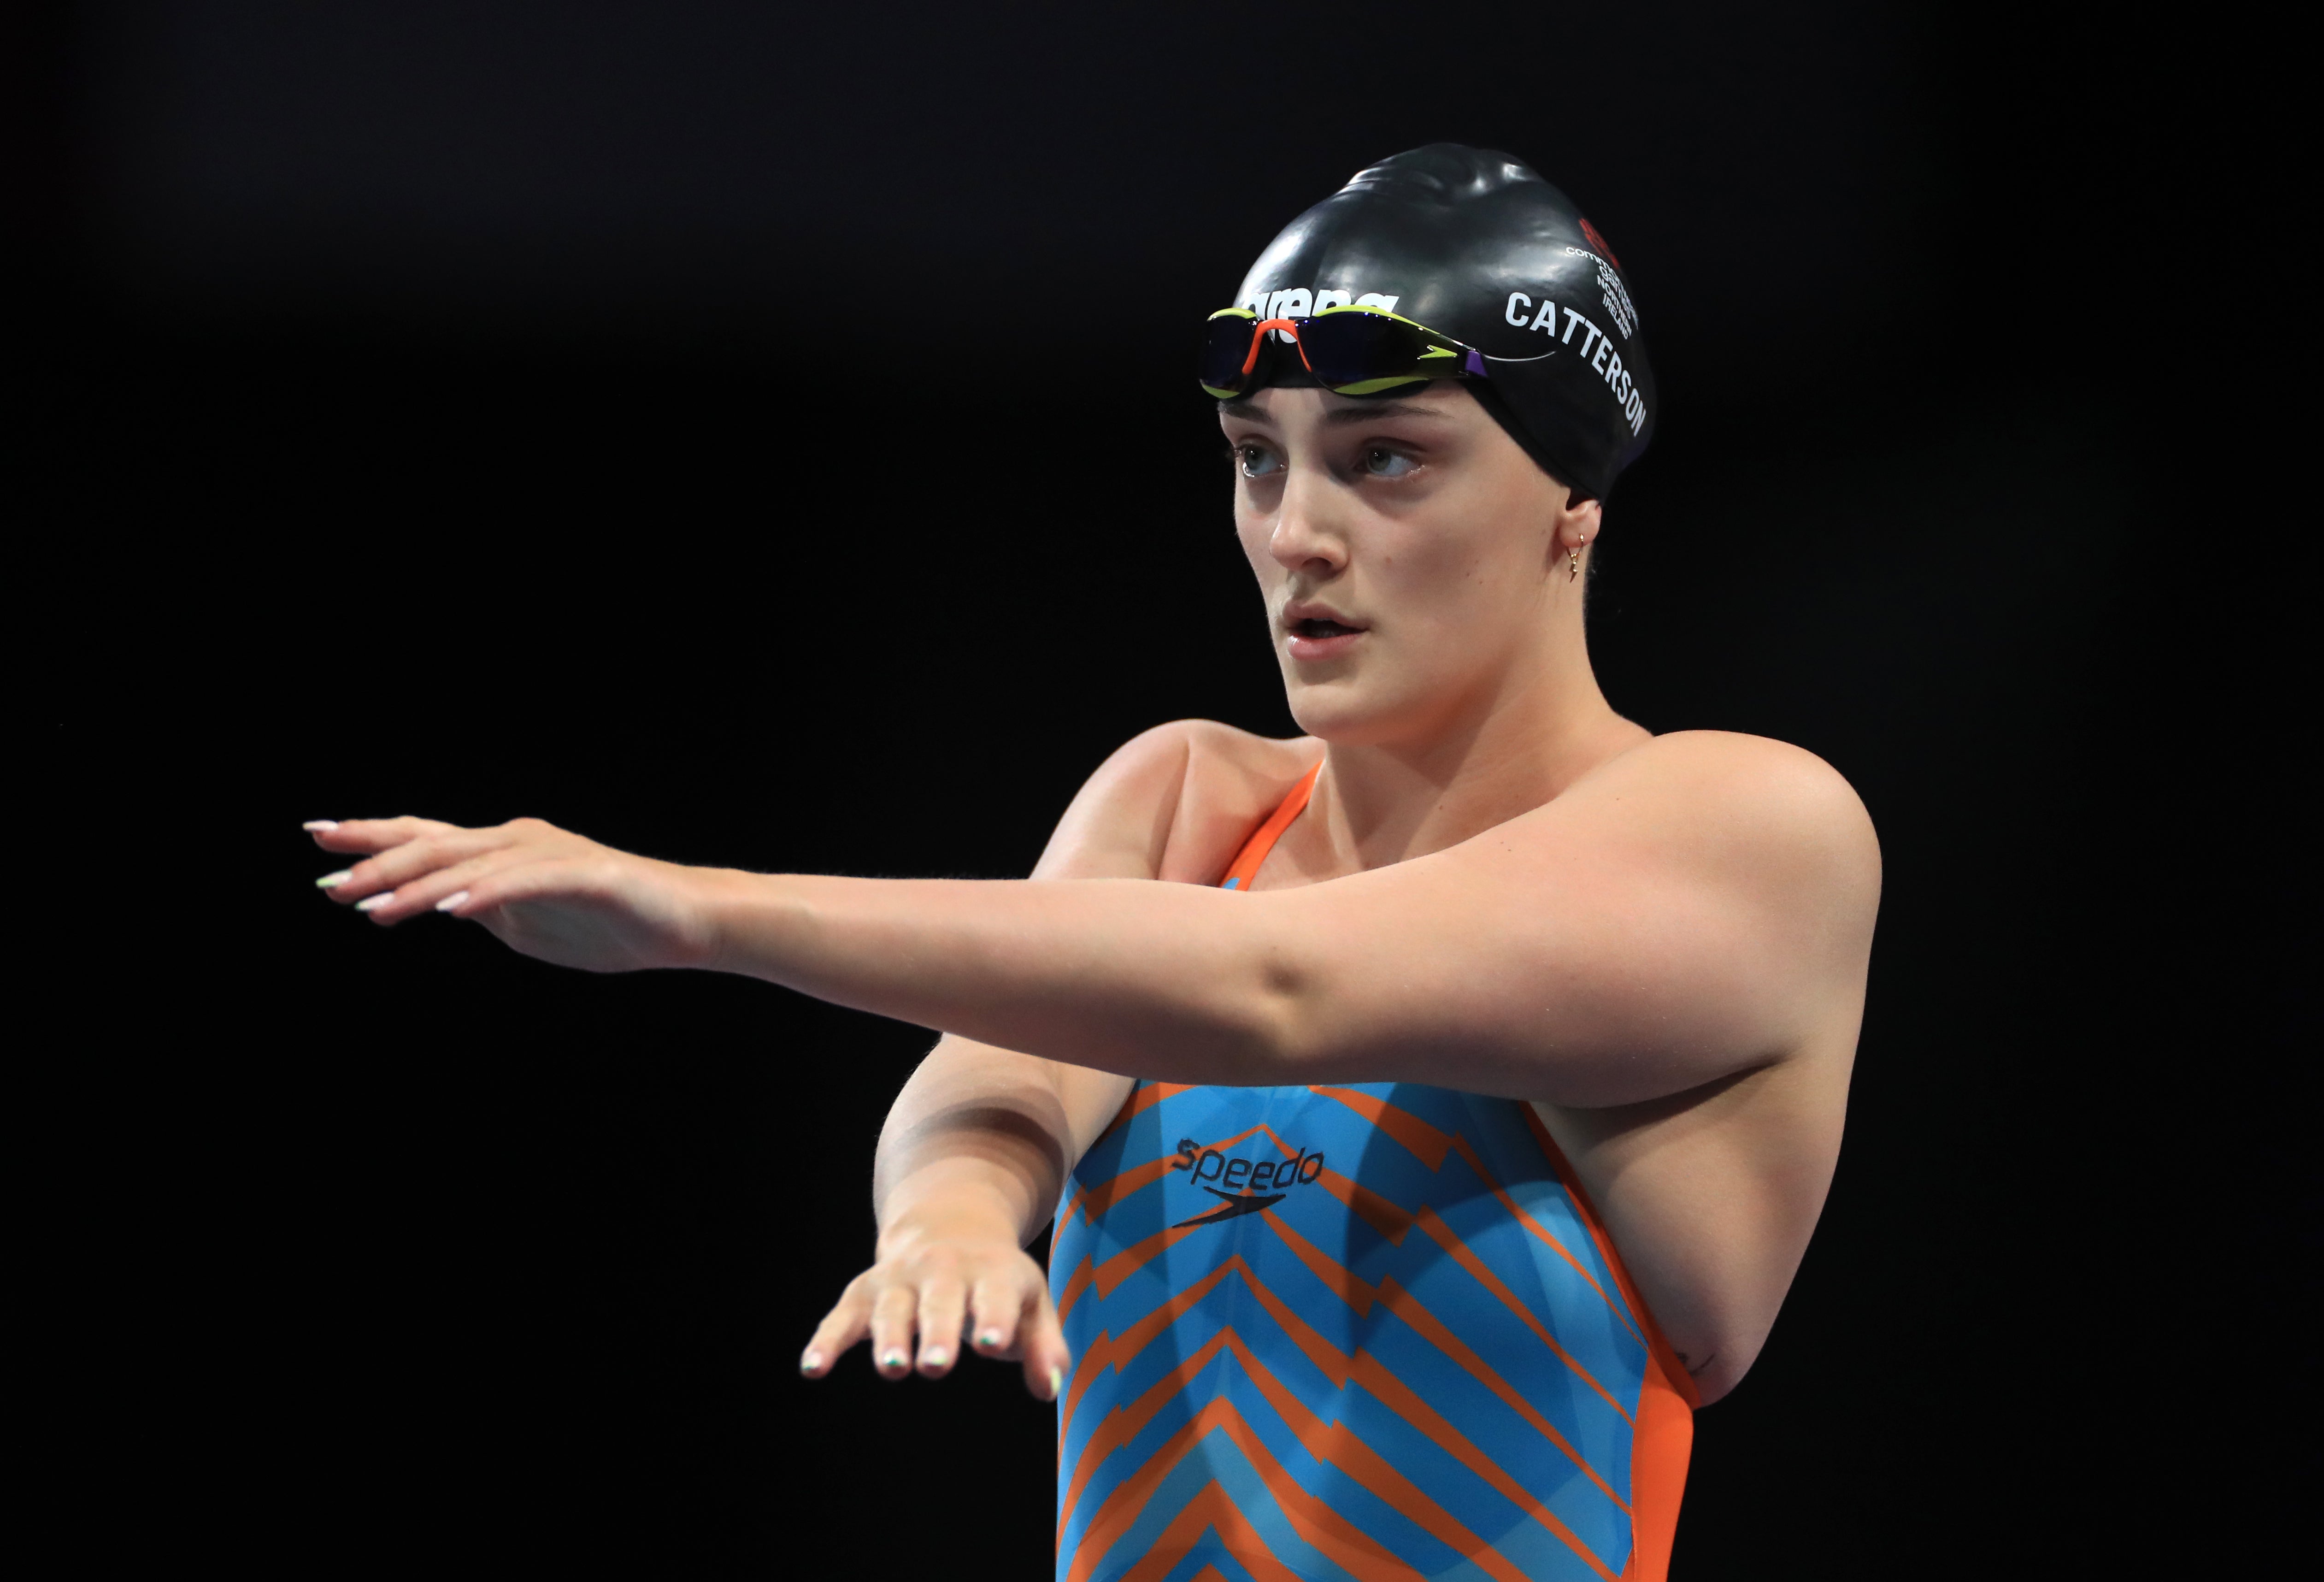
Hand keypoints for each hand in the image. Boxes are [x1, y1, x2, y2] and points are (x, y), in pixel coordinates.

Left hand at [306, 816, 725, 972]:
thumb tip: (435, 903)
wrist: (685, 922)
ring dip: (417, 888)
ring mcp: (550, 855)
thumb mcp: (527, 922)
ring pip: (470, 866)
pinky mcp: (583, 874)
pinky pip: (523, 884)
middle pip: (435, 846)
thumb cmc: (609, 922)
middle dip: (376, 863)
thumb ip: (483, 907)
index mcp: (502, 851)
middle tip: (326, 883)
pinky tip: (451, 909)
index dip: (371, 836)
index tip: (316, 837)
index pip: (426, 838)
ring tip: (370, 908)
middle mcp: (518, 841)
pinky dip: (484, 894)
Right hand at [800, 1202, 1070, 1400]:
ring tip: (893, 1368)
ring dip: (890, 1338)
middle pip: (939, 1302)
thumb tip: (1048, 1388)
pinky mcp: (863, 1293)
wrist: (950, 1223)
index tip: (993, 1343)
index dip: (994, 1317)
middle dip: (937, 1332)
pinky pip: (841, 1318)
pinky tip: (813, 1368)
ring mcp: (898, 1280)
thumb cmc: (997, 1280)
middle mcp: (942, 1271)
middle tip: (937, 1365)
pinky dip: (826, 1341)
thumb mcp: (1030, 1301)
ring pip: (892, 1309)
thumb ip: (1043, 1344)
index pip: (994, 1295)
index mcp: (990, 1271)